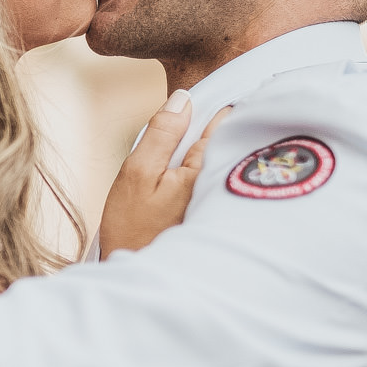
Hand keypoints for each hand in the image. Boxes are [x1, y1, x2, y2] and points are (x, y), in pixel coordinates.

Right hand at [98, 90, 230, 257]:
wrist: (143, 277)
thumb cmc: (134, 229)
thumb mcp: (137, 173)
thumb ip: (160, 134)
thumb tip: (183, 99)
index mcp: (205, 169)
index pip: (223, 123)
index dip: (222, 104)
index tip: (223, 88)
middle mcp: (223, 183)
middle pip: (231, 141)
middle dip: (230, 123)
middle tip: (231, 102)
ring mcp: (222, 199)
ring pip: (228, 160)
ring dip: (225, 146)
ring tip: (215, 136)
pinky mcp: (216, 214)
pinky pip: (222, 179)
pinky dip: (218, 168)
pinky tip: (207, 169)